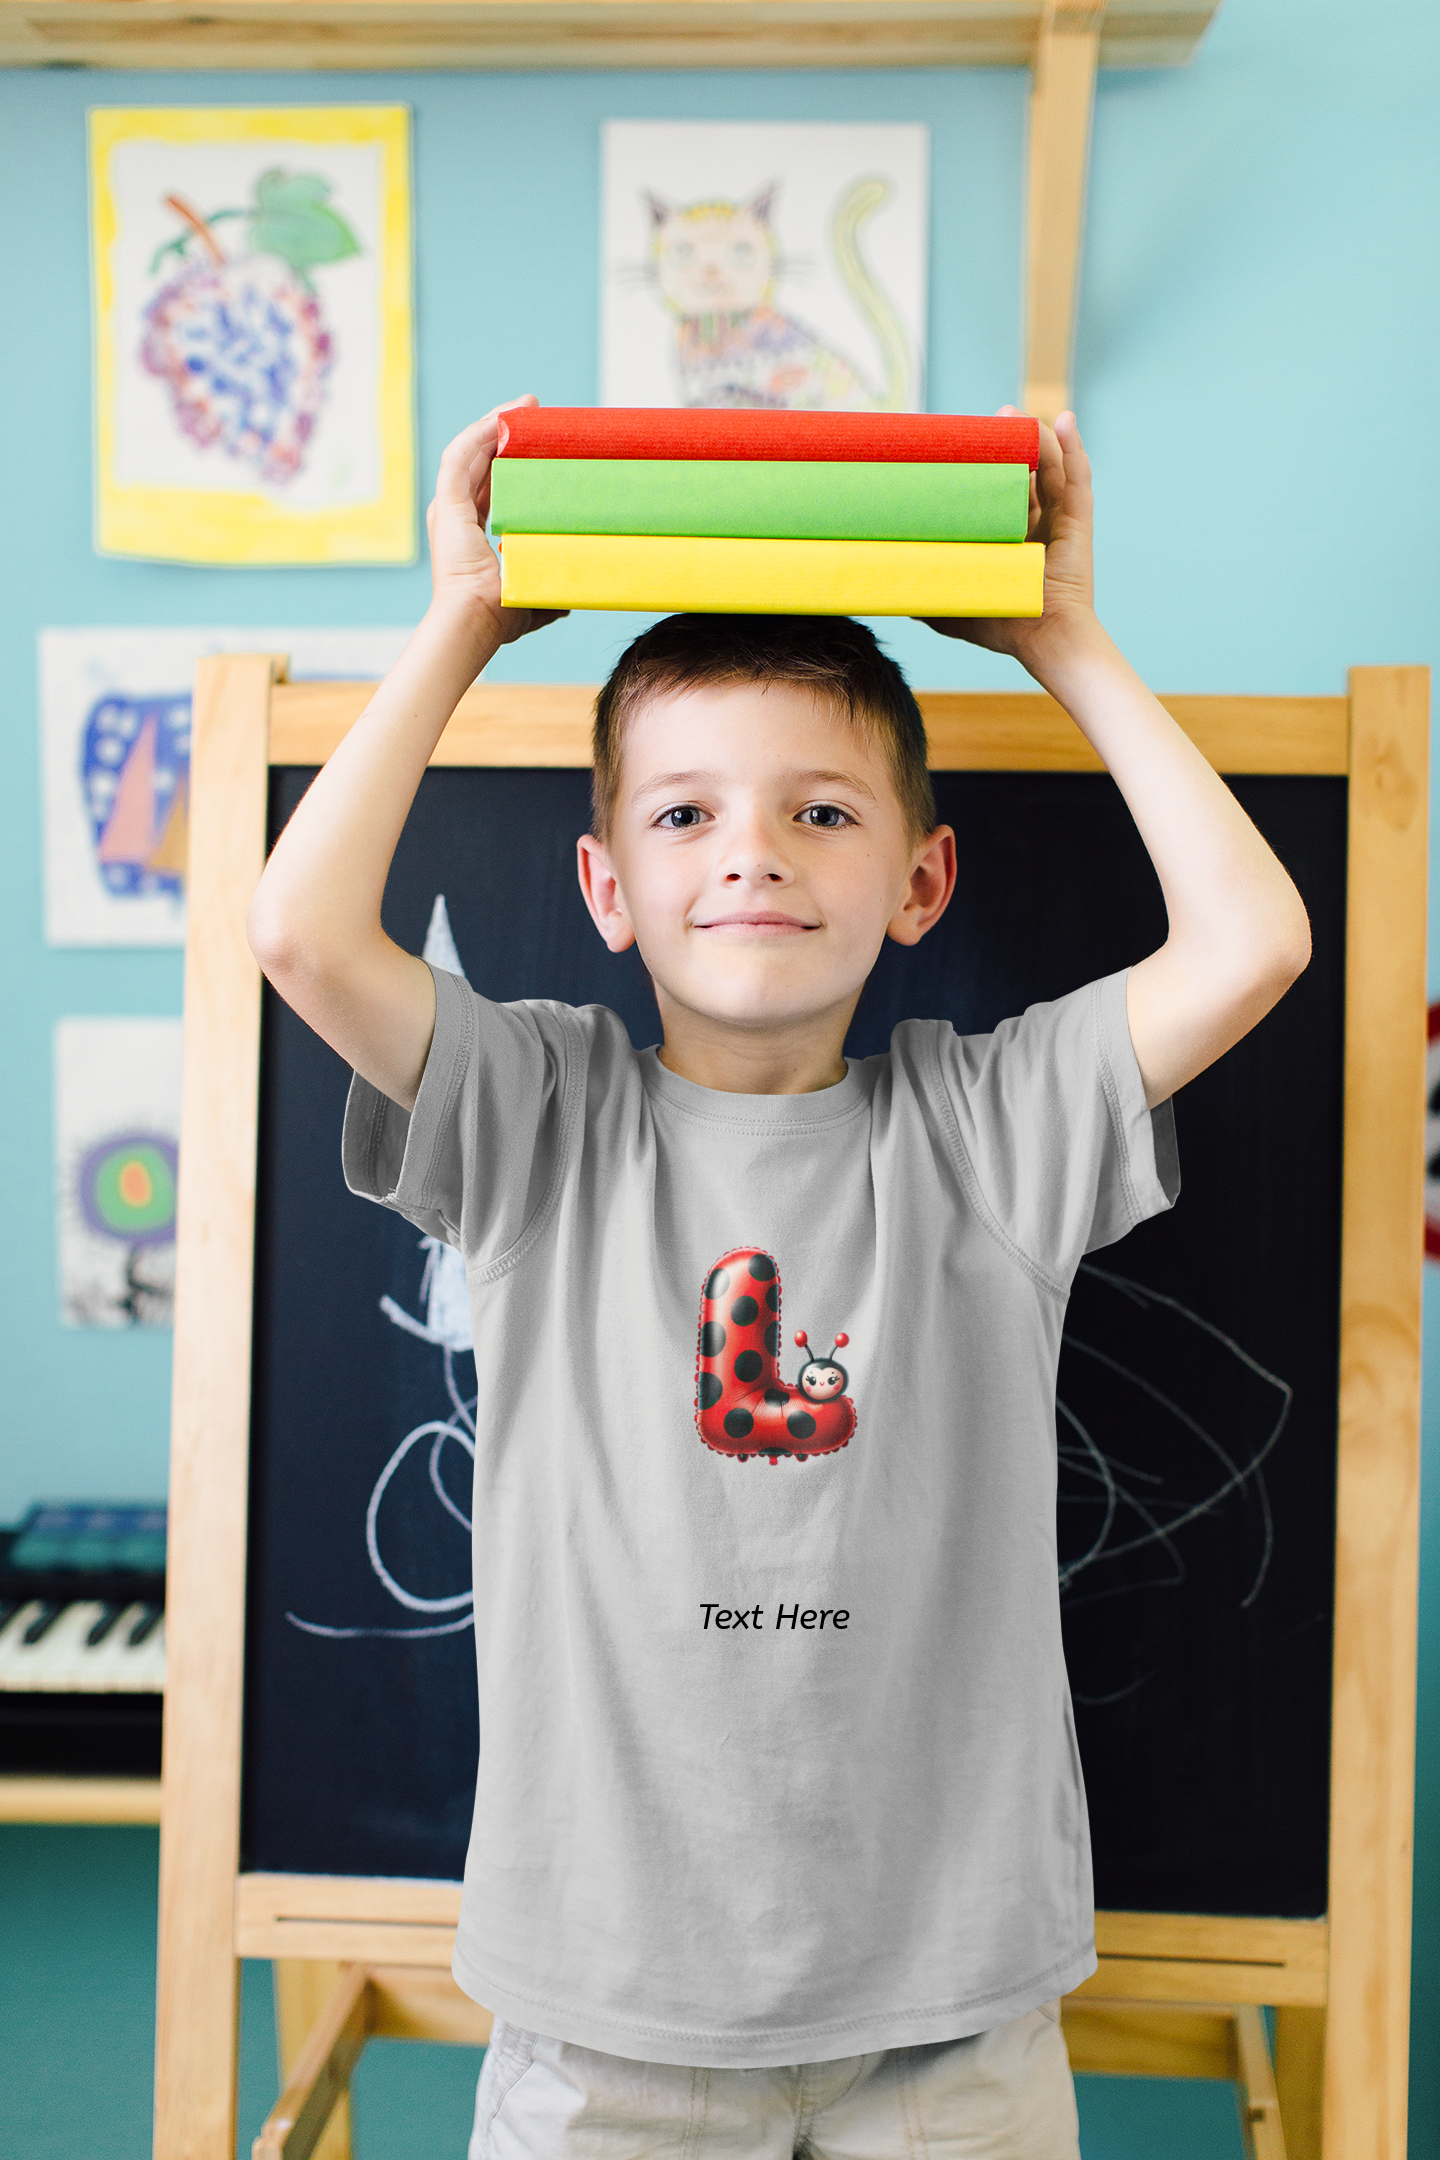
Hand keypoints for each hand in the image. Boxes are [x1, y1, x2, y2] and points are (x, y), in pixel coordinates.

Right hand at [426, 398, 567, 648]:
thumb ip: (548, 589)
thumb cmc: (501, 617)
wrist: (477, 620)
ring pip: (469, 453)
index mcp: (470, 535)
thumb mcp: (532, 591)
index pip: (490, 488)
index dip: (510, 463)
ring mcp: (448, 509)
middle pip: (479, 463)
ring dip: (492, 425)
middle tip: (532, 413)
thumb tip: (571, 597)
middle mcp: (455, 518)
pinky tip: (500, 419)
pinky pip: (460, 456)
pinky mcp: (447, 504)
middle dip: (503, 434)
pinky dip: (478, 434)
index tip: (536, 445)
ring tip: (522, 407)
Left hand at [921, 407, 1096, 675]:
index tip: (964, 442)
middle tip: (992, 420)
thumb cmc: (1003, 624)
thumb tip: (890, 590)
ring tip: (1016, 416)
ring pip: (1050, 466)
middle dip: (1011, 440)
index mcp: (1011, 535)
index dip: (986, 464)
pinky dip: (1073, 448)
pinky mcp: (1079, 521)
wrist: (1043, 640)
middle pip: (1026, 469)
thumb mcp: (955, 607)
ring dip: (1037, 435)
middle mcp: (1038, 522)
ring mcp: (1060, 519)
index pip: (998, 489)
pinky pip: (1078, 479)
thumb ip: (929, 595)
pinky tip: (1063, 421)